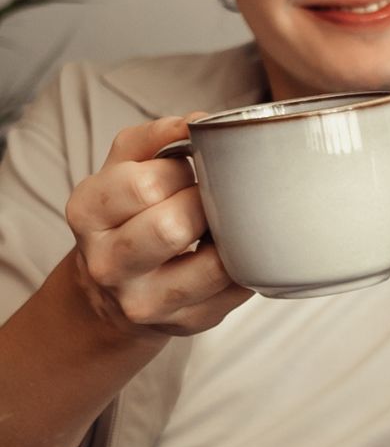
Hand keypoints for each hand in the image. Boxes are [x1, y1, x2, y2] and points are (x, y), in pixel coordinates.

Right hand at [66, 113, 250, 339]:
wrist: (113, 290)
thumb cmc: (128, 214)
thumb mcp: (124, 168)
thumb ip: (156, 138)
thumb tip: (201, 122)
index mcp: (87, 214)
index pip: (144, 185)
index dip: (181, 171)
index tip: (191, 169)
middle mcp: (107, 263)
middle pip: (172, 227)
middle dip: (205, 203)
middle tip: (212, 196)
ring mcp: (145, 302)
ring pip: (212, 266)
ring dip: (232, 236)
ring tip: (227, 221)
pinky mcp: (185, 324)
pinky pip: (236, 289)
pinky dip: (245, 263)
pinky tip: (235, 250)